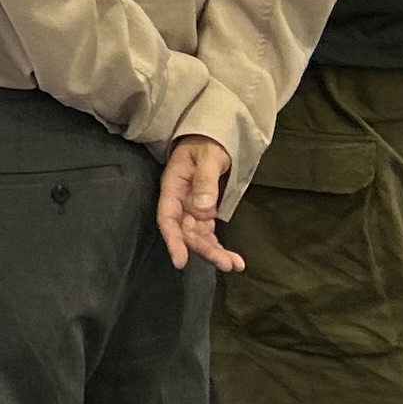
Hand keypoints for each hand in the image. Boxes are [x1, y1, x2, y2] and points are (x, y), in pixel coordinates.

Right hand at [156, 135, 244, 272]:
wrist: (210, 138)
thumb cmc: (206, 143)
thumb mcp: (209, 156)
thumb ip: (205, 181)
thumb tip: (204, 209)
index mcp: (173, 187)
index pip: (168, 217)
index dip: (173, 240)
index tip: (180, 261)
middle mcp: (180, 202)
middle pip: (187, 231)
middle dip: (204, 250)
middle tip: (226, 264)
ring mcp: (191, 208)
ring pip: (199, 236)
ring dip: (214, 252)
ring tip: (234, 265)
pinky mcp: (203, 212)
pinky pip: (209, 233)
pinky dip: (219, 246)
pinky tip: (234, 260)